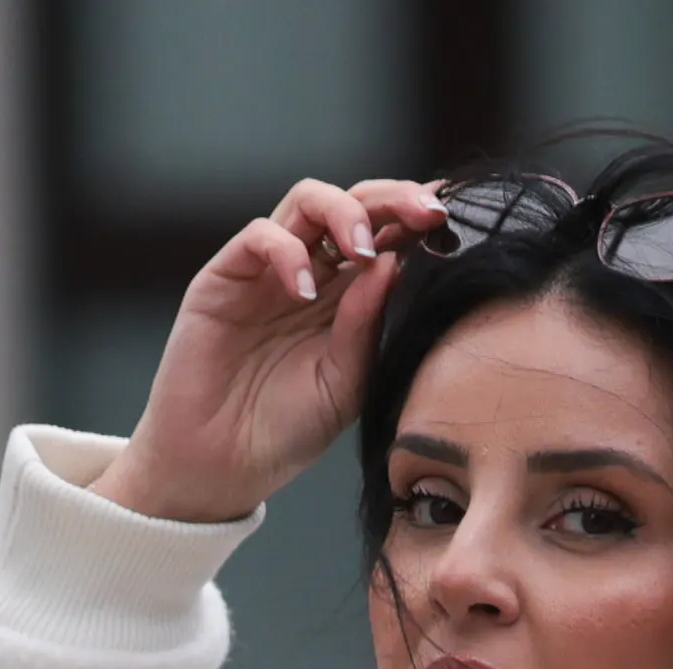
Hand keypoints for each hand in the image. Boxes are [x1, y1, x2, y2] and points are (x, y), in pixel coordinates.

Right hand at [108, 176, 443, 528]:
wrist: (222, 466)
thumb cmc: (286, 429)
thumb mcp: (346, 382)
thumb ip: (367, 323)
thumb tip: (395, 261)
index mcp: (346, 293)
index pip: (385, 234)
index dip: (415, 218)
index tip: (450, 219)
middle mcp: (309, 270)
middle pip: (352, 202)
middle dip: (392, 198)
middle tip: (424, 212)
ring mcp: (266, 269)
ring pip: (306, 201)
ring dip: (343, 212)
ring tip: (364, 251)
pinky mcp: (224, 277)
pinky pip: (259, 237)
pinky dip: (287, 252)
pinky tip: (306, 292)